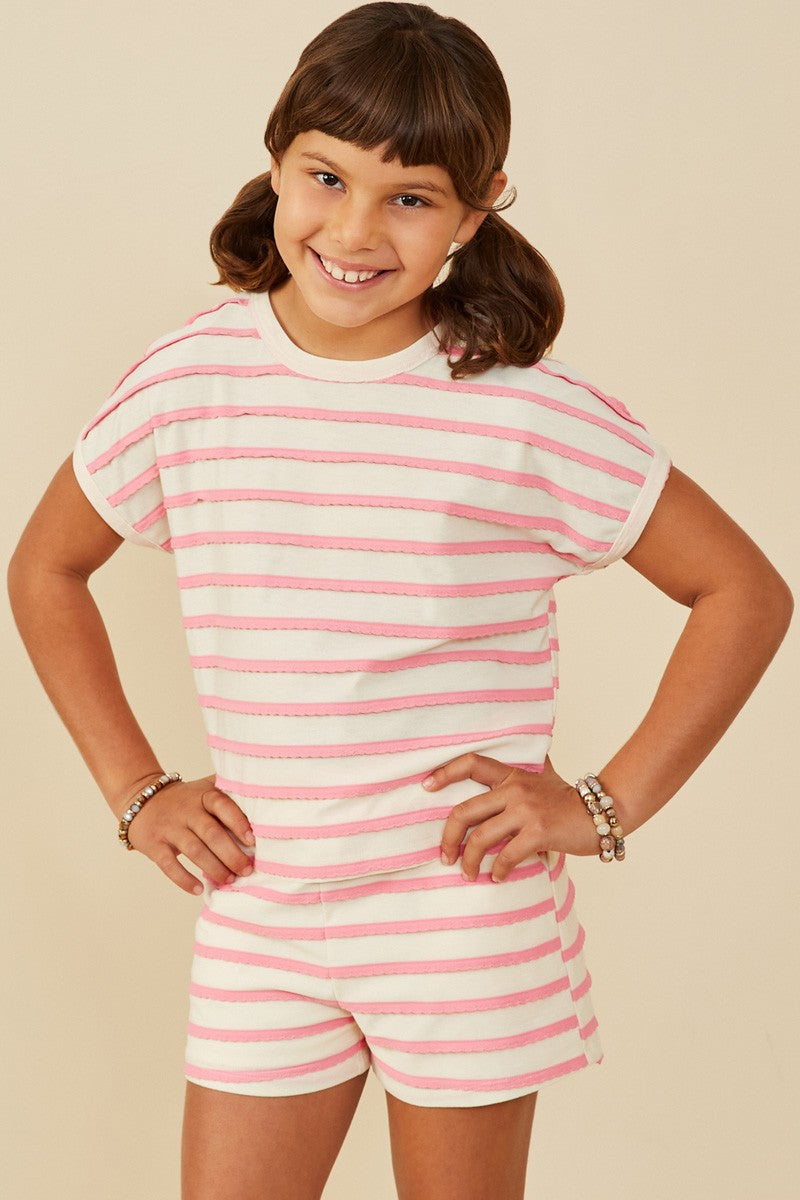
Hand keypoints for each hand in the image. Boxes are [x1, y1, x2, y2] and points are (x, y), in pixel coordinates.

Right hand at [122, 775, 254, 894]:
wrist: (141, 800)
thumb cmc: (185, 799)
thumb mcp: (205, 788)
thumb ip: (230, 790)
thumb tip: (267, 797)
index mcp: (202, 796)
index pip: (222, 805)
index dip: (238, 822)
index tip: (253, 840)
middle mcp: (186, 810)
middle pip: (211, 833)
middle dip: (231, 854)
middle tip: (247, 870)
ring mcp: (169, 828)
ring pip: (194, 850)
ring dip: (214, 868)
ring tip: (229, 880)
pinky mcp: (155, 845)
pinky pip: (169, 865)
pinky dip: (184, 879)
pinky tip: (198, 889)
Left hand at [427, 754, 597, 881]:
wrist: (604, 812)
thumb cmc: (569, 800)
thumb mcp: (542, 778)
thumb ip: (519, 776)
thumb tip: (497, 779)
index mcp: (512, 774)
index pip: (471, 763)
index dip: (445, 772)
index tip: (426, 786)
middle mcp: (515, 788)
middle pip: (465, 811)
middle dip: (449, 837)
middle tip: (445, 856)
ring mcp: (526, 810)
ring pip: (480, 838)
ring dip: (469, 861)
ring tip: (468, 874)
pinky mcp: (538, 831)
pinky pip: (506, 855)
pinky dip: (498, 870)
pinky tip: (497, 877)